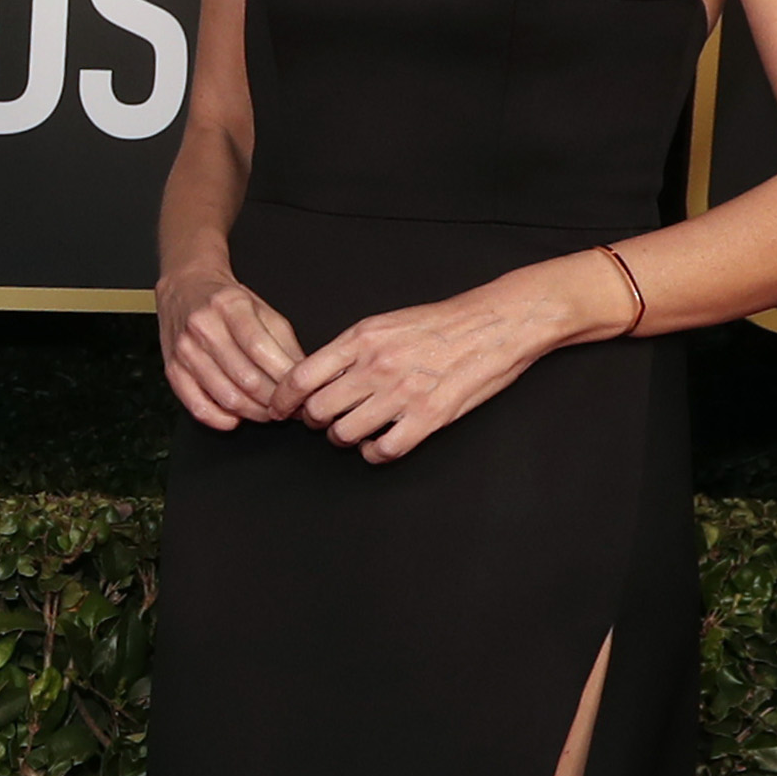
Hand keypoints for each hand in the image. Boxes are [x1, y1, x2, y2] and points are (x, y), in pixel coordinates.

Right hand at [157, 257, 308, 431]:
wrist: (185, 288)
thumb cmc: (227, 301)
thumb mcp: (263, 310)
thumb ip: (285, 343)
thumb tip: (305, 377)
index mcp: (231, 307)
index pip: (263, 352)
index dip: (286, 379)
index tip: (302, 392)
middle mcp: (204, 328)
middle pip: (247, 379)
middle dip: (275, 401)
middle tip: (290, 408)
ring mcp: (185, 351)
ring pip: (226, 396)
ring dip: (254, 412)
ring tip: (269, 412)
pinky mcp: (172, 370)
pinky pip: (197, 406)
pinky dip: (220, 419)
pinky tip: (236, 418)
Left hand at [287, 259, 612, 463]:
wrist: (496, 323)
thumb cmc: (440, 323)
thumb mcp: (384, 323)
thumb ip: (348, 349)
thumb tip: (313, 375)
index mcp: (361, 340)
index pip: (300, 377)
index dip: (282, 400)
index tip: (280, 410)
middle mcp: (376, 367)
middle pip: (317, 411)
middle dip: (314, 421)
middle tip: (325, 420)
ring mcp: (402, 394)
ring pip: (344, 434)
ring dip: (343, 438)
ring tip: (353, 430)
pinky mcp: (429, 417)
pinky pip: (383, 450)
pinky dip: (374, 453)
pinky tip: (379, 444)